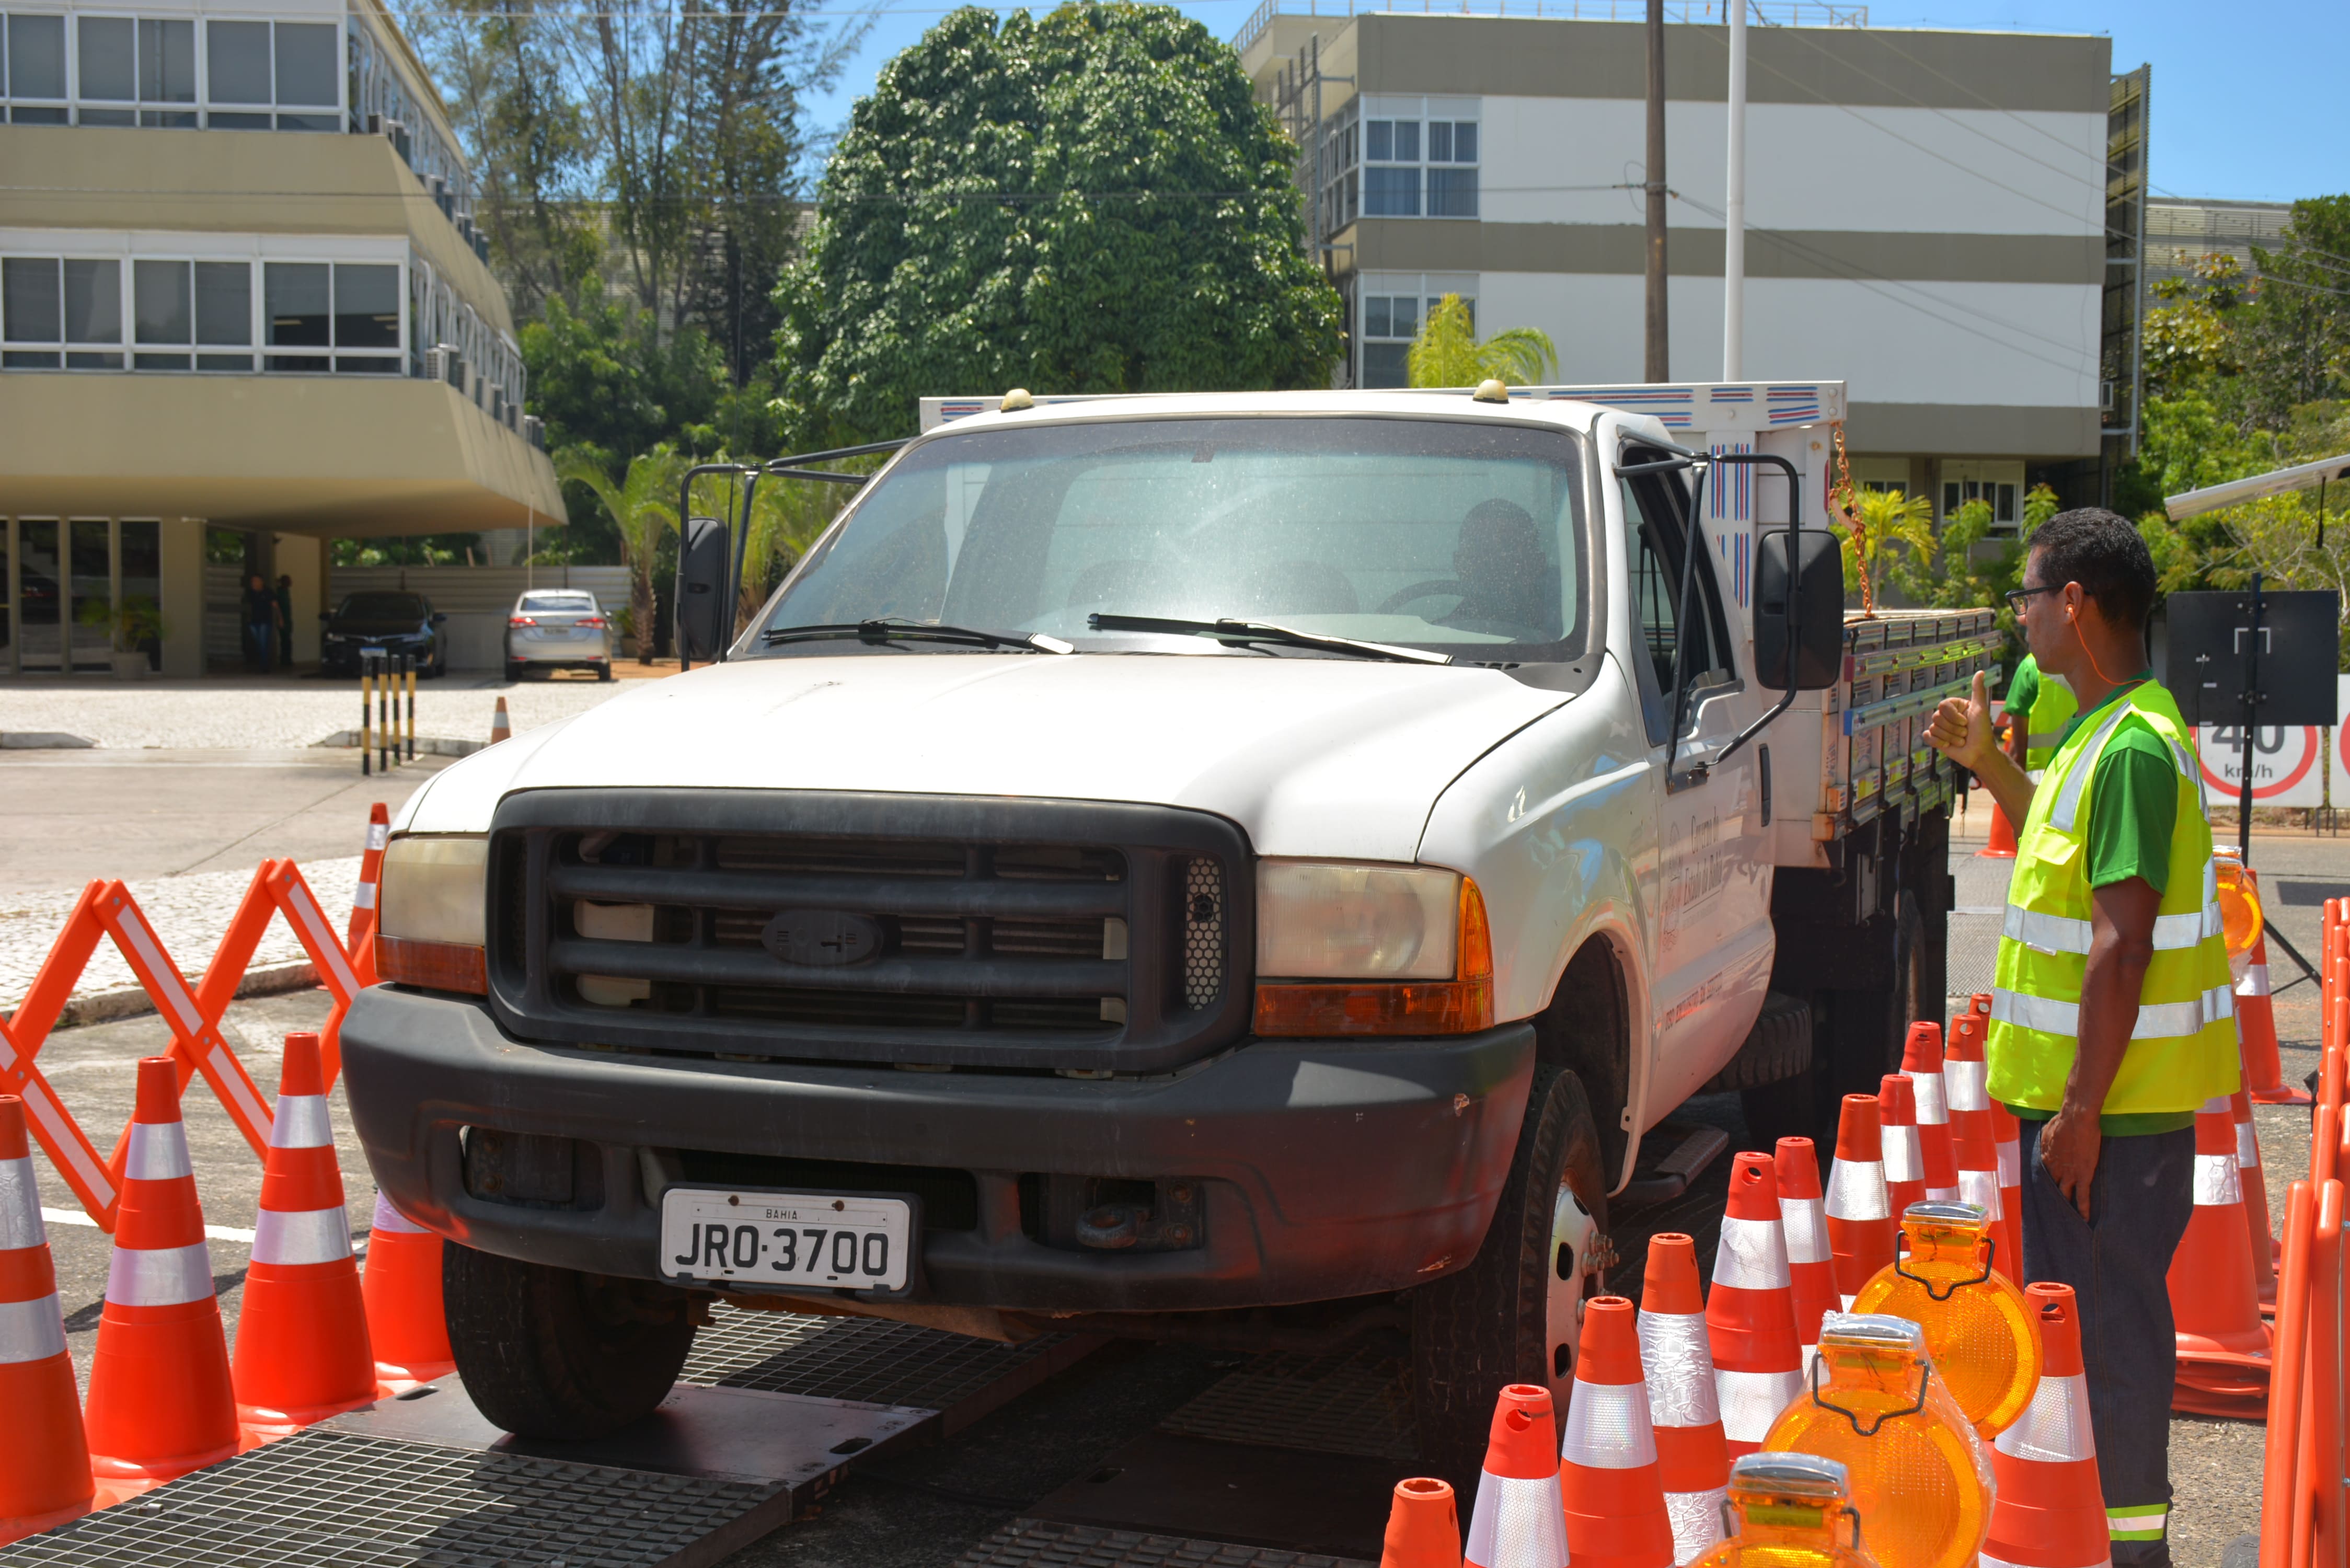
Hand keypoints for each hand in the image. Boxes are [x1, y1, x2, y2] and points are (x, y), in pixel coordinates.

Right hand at [1926, 670, 1996, 773]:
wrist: (1980, 753)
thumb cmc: (1983, 731)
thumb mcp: (1980, 709)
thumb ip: (1978, 690)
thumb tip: (1980, 672)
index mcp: (1955, 707)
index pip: (1943, 705)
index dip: (1953, 716)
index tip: (1966, 722)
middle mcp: (1947, 716)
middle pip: (1936, 717)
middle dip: (1953, 728)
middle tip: (1965, 733)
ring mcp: (1940, 728)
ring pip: (1934, 728)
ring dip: (1950, 737)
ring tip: (1961, 741)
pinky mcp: (1936, 740)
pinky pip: (1927, 736)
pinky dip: (1937, 742)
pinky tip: (1947, 746)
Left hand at [2038, 1102, 2100, 1221]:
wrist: (2076, 1120)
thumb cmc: (2062, 1122)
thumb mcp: (2046, 1133)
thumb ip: (2044, 1142)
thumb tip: (2042, 1144)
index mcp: (2044, 1160)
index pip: (2043, 1177)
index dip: (2044, 1186)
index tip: (2043, 1194)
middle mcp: (2054, 1170)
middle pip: (2051, 1189)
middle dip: (2052, 1201)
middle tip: (2051, 1213)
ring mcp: (2068, 1174)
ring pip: (2066, 1195)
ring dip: (2066, 1208)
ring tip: (2067, 1220)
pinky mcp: (2083, 1175)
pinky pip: (2082, 1195)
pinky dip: (2083, 1208)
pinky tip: (2084, 1218)